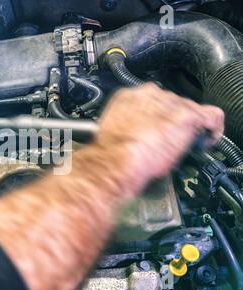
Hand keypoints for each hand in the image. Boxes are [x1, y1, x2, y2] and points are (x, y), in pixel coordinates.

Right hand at [94, 83, 223, 191]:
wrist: (116, 160)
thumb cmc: (111, 153)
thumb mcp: (116, 131)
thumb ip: (133, 125)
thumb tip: (145, 135)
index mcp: (129, 96)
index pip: (152, 100)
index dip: (158, 116)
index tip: (158, 128)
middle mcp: (150, 94)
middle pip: (172, 103)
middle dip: (173, 121)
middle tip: (169, 140)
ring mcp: (170, 103)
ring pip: (189, 109)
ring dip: (189, 126)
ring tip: (183, 144)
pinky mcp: (186, 115)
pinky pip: (211, 116)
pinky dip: (213, 128)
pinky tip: (207, 139)